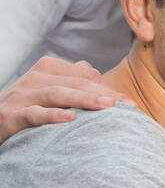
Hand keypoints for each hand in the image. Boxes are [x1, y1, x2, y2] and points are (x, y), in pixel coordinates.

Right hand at [0, 57, 135, 146]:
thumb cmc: (24, 107)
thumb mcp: (47, 90)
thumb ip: (71, 81)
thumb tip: (96, 74)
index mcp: (48, 68)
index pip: (84, 75)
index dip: (108, 88)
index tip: (130, 103)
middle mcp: (35, 78)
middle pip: (76, 83)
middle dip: (104, 94)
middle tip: (128, 106)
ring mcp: (21, 96)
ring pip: (57, 94)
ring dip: (84, 100)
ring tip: (108, 107)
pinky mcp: (9, 116)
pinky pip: (33, 114)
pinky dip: (52, 115)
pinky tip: (70, 119)